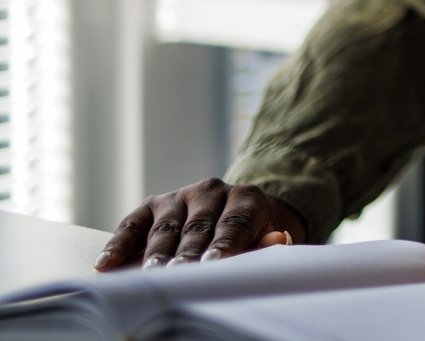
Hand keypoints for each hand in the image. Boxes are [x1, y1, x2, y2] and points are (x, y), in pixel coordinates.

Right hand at [95, 178, 307, 269]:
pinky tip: (106, 263)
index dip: (224, 244)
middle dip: (188, 252)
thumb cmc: (251, 234)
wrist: (233, 212)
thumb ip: (267, 242)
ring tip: (151, 273)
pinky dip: (119, 243)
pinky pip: (133, 223)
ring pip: (167, 226)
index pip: (234, 223)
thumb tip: (277, 241)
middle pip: (199, 226)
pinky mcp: (153, 204)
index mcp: (245, 197)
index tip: (213, 264)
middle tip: (179, 273)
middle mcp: (211, 190)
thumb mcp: (266, 236)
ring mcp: (179, 196)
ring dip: (157, 251)